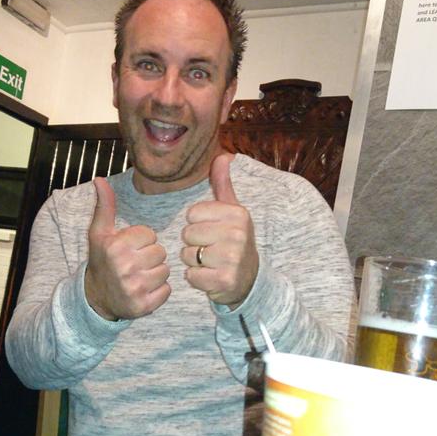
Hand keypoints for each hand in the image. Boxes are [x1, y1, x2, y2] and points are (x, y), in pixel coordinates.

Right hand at [85, 177, 170, 320]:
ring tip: (140, 276)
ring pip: (166, 271)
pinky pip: (167, 291)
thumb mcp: (100, 233)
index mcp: (115, 247)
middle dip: (150, 257)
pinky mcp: (144, 306)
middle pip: (160, 253)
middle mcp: (124, 267)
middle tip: (135, 263)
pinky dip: (159, 291)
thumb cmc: (102, 260)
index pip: (150, 235)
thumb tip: (100, 180)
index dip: (142, 241)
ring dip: (156, 274)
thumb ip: (105, 206)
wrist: (96, 297)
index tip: (130, 249)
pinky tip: (144, 290)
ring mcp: (134, 288)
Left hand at [182, 154, 258, 307]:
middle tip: (211, 249)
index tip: (211, 231)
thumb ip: (223, 184)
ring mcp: (232, 258)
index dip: (196, 224)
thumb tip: (223, 155)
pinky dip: (197, 279)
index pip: (192, 214)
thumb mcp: (232, 211)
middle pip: (187, 234)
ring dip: (194, 262)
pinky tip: (211, 276)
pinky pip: (191, 276)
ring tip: (211, 262)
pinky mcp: (224, 280)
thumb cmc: (234, 241)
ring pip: (187, 255)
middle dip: (194, 244)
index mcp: (237, 214)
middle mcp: (237, 234)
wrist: (249, 279)